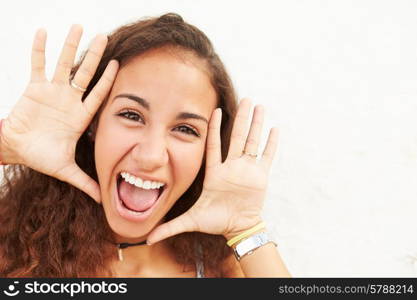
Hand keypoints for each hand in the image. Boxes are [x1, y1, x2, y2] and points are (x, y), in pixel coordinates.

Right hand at [0, 25, 118, 202]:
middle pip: (84, 73)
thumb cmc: (41, 156)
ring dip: (70, 46)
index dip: (108, 80)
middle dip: (95, 56)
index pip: (97, 94)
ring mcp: (51, 92)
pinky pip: (37, 65)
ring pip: (64, 64)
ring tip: (79, 26)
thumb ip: (86, 182)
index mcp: (79, 117)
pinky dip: (39, 50)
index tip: (119, 64)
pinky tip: (44, 32)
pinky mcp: (33, 88)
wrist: (17, 150)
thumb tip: (103, 199)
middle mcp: (68, 100)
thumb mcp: (66, 169)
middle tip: (105, 36)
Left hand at [147, 99, 278, 243]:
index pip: (214, 144)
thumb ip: (170, 227)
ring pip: (253, 141)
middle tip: (246, 99)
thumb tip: (148, 238)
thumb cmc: (215, 222)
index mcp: (215, 172)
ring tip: (260, 106)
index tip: (214, 109)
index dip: (215, 127)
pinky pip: (267, 156)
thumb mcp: (191, 220)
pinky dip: (271, 143)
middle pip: (237, 136)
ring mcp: (247, 170)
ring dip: (257, 124)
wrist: (237, 229)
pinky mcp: (261, 176)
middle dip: (241, 117)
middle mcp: (232, 167)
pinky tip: (275, 129)